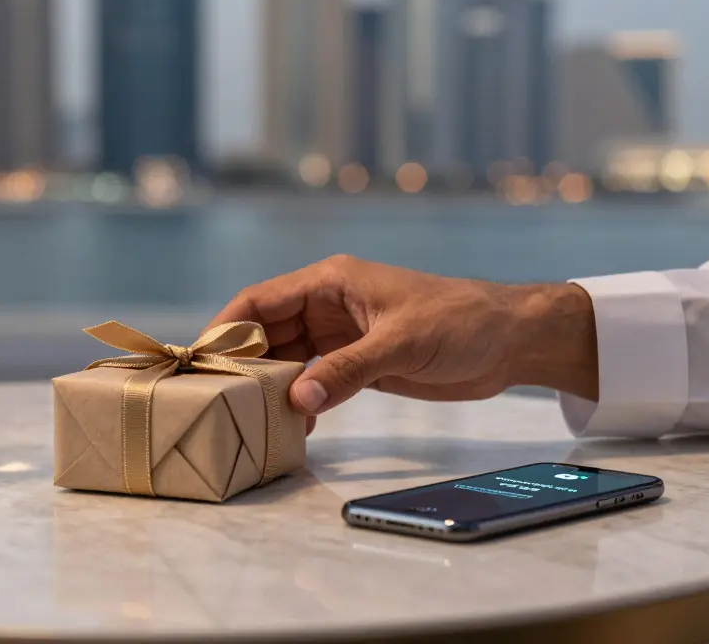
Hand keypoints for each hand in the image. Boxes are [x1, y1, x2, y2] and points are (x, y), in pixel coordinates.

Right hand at [206, 256, 597, 429]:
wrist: (510, 340)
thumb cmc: (461, 321)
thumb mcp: (402, 343)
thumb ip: (348, 371)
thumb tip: (297, 400)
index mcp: (330, 282)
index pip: (260, 301)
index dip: (226, 327)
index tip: (199, 359)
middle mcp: (328, 306)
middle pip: (266, 332)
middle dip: (242, 363)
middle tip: (214, 400)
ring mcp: (342, 336)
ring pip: (288, 360)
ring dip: (270, 386)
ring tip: (245, 418)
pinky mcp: (358, 364)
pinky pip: (315, 381)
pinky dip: (301, 401)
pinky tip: (293, 426)